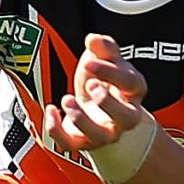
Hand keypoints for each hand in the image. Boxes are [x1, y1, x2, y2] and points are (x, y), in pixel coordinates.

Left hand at [42, 34, 158, 181]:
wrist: (93, 107)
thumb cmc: (102, 80)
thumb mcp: (105, 58)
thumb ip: (103, 47)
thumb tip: (93, 39)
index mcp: (133, 91)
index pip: (131, 83)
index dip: (110, 72)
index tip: (88, 62)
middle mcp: (124, 116)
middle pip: (128, 118)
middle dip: (108, 102)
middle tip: (89, 85)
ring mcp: (105, 132)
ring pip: (100, 136)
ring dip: (82, 119)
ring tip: (67, 99)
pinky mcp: (82, 142)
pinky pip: (71, 144)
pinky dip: (57, 130)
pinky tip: (51, 109)